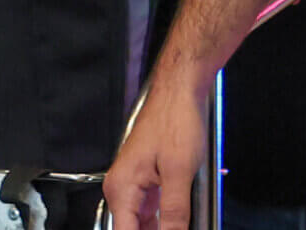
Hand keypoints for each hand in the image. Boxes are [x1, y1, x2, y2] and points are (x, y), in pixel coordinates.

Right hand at [104, 79, 209, 229]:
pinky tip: (182, 222)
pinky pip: (154, 211)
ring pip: (145, 225)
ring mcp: (135, 185)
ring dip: (164, 228)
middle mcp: (122, 189)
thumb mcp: (179, 172)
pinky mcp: (148, 181)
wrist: (180, 89)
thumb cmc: (176, 121)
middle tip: (181, 228)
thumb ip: (175, 213)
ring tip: (183, 222)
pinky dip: (167, 221)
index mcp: (121, 189)